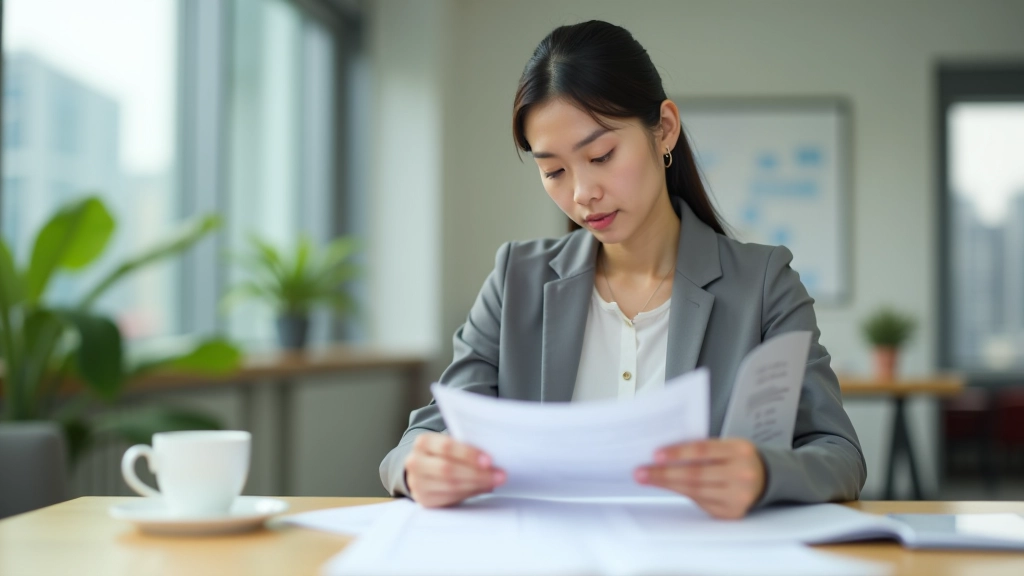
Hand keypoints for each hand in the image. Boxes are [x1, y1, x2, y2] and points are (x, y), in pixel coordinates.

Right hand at [404, 432, 505, 507]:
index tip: (489, 460)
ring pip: (450, 485)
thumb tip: (492, 460)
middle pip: (448, 469)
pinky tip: (482, 488)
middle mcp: (415, 462)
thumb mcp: (452, 446)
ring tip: (494, 481)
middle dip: (477, 473)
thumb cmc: (445, 454)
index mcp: (423, 442)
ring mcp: (417, 482)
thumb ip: (467, 449)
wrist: (425, 469)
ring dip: (476, 484)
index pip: (446, 447)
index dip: (468, 454)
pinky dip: (469, 493)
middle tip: (499, 475)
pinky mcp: (423, 499)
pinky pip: (449, 498)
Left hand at [635, 439, 765, 518]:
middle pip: (696, 475)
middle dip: (664, 474)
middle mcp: (741, 474)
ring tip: (648, 479)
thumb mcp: (727, 444)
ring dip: (668, 485)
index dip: (678, 452)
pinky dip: (683, 494)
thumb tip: (665, 453)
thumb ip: (702, 447)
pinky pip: (701, 503)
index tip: (656, 455)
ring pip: (695, 491)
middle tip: (642, 472)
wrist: (765, 477)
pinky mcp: (732, 512)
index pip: (703, 450)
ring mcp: (738, 496)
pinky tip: (669, 487)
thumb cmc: (738, 458)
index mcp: (739, 451)